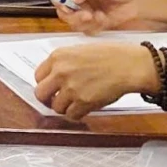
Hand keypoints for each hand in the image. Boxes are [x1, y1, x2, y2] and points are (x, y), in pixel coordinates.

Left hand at [34, 41, 159, 121]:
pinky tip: (83, 109)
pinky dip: (76, 115)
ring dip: (64, 108)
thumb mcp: (80, 51)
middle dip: (48, 99)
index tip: (50, 88)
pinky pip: (72, 115)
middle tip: (55, 101)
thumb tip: (54, 76)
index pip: (38, 76)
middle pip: (40, 94)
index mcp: (58, 56)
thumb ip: (64, 63)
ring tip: (74, 104)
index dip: (45, 84)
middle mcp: (60, 72)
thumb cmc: (110, 56)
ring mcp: (71, 88)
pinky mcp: (84, 102)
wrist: (128, 65)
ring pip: (56, 108)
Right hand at [49, 0, 143, 33]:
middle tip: (86, 15)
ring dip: (85, 22)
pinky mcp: (92, 23)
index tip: (64, 4)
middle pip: (62, 10)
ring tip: (99, 16)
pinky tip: (104, 19)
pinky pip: (85, 30)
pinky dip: (94, 26)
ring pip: (72, 22)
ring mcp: (83, 12)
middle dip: (73, 15)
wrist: (138, 0)